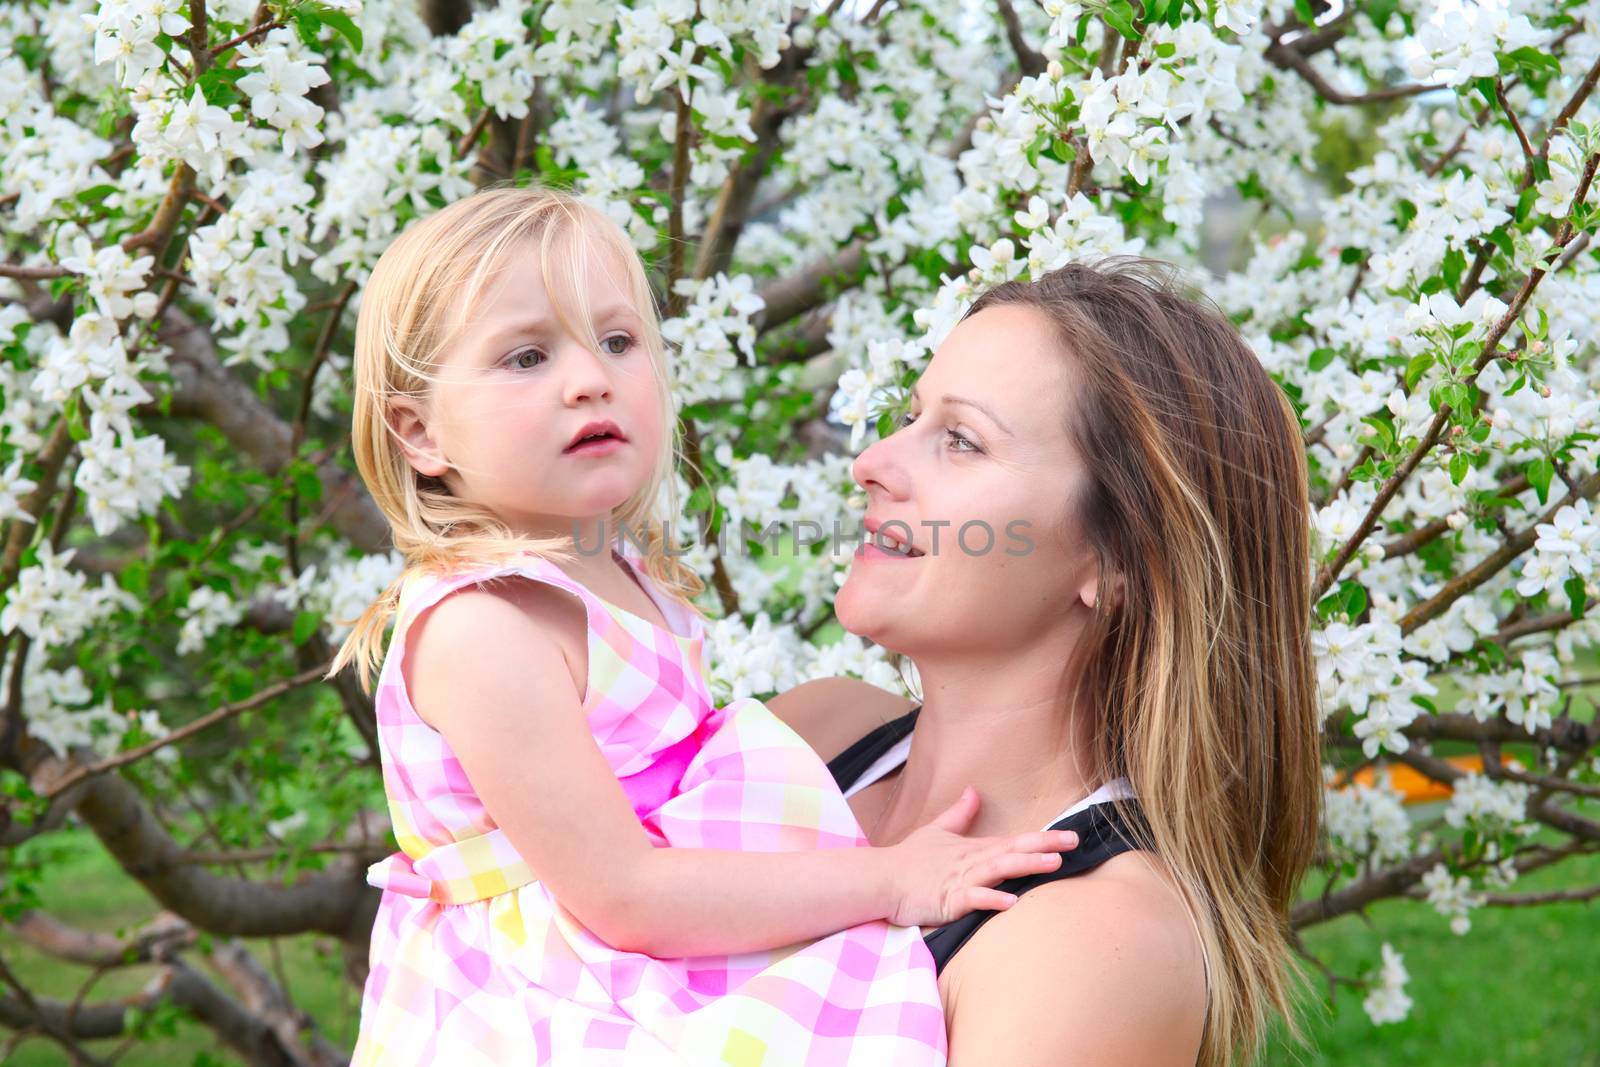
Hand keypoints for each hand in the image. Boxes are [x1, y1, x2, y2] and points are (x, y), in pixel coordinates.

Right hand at [882, 786, 1079, 927]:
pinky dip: (991, 898)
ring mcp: (961, 880)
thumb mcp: (936, 831)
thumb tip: (974, 790)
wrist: (881, 878)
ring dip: (1025, 864)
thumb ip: (959, 814)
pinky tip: (1012, 901)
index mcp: (973, 849)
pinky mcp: (948, 899)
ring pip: (998, 869)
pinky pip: (972, 899)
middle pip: (1013, 850)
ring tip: (1053, 863)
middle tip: (1074, 841)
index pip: (1014, 840)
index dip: (1043, 837)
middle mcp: (972, 861)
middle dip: (1044, 845)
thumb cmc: (910, 858)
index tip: (1072, 835)